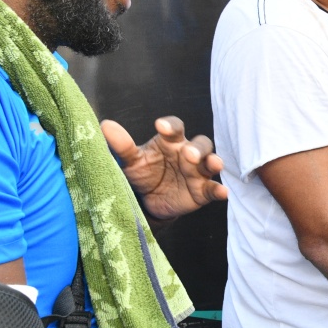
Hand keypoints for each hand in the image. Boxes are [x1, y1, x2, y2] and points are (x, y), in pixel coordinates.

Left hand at [101, 116, 226, 220]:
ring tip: (213, 165)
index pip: (175, 127)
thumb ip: (122, 146)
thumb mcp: (131, 161)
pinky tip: (223, 192)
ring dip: (213, 162)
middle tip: (188, 154)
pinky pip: (214, 189)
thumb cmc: (142, 173)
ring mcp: (197, 172)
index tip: (160, 126)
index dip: (170, 125)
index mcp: (170, 141)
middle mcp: (187, 153)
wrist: (148, 201)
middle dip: (197, 148)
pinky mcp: (202, 191)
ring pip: (211, 162)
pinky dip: (220, 190)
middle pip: (200, 144)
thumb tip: (105, 126)